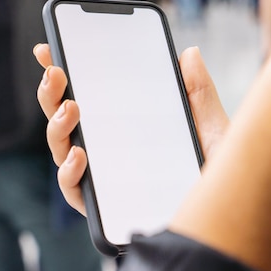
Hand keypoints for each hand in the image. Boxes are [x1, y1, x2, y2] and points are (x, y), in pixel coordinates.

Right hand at [34, 43, 228, 215]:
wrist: (222, 221)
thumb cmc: (215, 174)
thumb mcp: (211, 128)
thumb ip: (198, 91)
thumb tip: (188, 52)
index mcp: (125, 127)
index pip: (88, 96)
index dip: (64, 74)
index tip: (48, 50)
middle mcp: (108, 150)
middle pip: (67, 119)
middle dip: (53, 92)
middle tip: (56, 71)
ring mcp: (103, 178)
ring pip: (62, 149)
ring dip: (57, 126)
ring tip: (71, 108)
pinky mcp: (103, 207)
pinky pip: (74, 190)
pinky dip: (69, 172)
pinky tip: (79, 155)